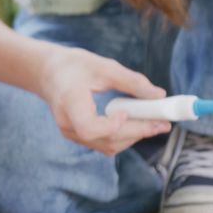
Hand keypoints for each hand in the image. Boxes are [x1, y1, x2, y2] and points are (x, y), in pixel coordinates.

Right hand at [37, 46, 170, 154]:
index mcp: (69, 101)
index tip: (127, 112)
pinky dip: (124, 137)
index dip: (111, 126)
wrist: (48, 73)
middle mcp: (67, 123)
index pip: (89, 127)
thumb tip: (159, 95)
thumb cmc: (74, 66)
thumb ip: (131, 81)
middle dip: (137, 132)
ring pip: (107, 146)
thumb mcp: (103, 66)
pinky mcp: (78, 136)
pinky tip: (138, 124)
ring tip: (156, 122)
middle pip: (105, 139)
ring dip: (134, 136)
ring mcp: (71, 133)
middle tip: (163, 122)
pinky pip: (104, 144)